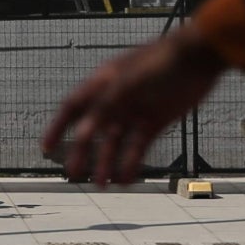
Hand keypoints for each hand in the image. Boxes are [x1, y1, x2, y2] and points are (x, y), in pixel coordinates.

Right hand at [41, 28, 224, 184]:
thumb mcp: (127, 83)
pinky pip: (138, 148)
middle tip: (74, 175)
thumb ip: (105, 106)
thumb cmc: (161, 62)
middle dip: (81, 153)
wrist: (198, 58)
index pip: (73, 107)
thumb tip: (84, 132)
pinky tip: (126, 179)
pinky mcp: (154, 123)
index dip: (57, 127)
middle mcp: (115, 99)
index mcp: (103, 82)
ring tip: (102, 185)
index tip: (46, 149)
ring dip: (106, 163)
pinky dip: (131, 164)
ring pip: (115, 143)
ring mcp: (135, 112)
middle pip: (92, 131)